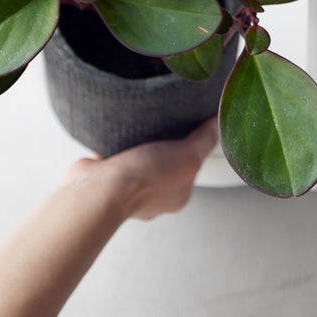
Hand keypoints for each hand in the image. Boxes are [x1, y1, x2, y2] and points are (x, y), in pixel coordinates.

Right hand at [61, 117, 218, 220]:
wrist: (101, 190)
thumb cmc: (144, 180)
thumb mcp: (188, 156)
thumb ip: (203, 141)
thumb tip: (216, 125)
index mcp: (176, 194)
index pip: (191, 165)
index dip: (192, 144)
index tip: (190, 124)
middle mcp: (152, 195)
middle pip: (164, 162)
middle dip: (163, 143)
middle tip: (164, 121)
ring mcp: (127, 188)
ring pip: (138, 159)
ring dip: (137, 142)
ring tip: (139, 121)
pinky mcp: (105, 177)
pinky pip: (113, 155)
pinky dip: (113, 143)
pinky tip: (115, 128)